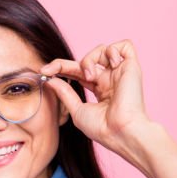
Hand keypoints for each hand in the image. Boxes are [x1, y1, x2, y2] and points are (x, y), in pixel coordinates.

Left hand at [40, 40, 152, 154]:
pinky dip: (113, 50)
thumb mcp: (76, 110)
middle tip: (53, 70)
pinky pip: (124, 45)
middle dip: (65, 63)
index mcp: (101, 90)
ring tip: (90, 76)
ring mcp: (121, 72)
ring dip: (90, 59)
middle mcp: (111, 79)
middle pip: (86, 60)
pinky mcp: (132, 67)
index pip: (78, 72)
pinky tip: (111, 65)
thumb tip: (51, 80)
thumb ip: (65, 92)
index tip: (44, 71)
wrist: (120, 132)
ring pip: (102, 49)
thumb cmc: (102, 128)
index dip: (61, 68)